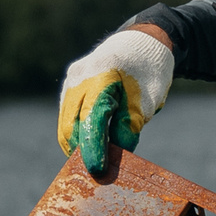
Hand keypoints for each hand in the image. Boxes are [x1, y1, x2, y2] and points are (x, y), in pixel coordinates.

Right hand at [57, 27, 172, 173]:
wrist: (143, 43)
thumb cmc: (149, 73)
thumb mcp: (146, 103)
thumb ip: (129, 128)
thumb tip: (113, 156)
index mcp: (101, 77)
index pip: (92, 120)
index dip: (93, 148)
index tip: (98, 170)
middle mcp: (79, 78)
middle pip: (72, 124)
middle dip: (82, 150)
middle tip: (97, 172)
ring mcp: (71, 81)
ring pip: (67, 122)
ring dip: (77, 143)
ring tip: (94, 162)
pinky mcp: (70, 85)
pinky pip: (68, 114)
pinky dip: (77, 131)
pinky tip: (90, 146)